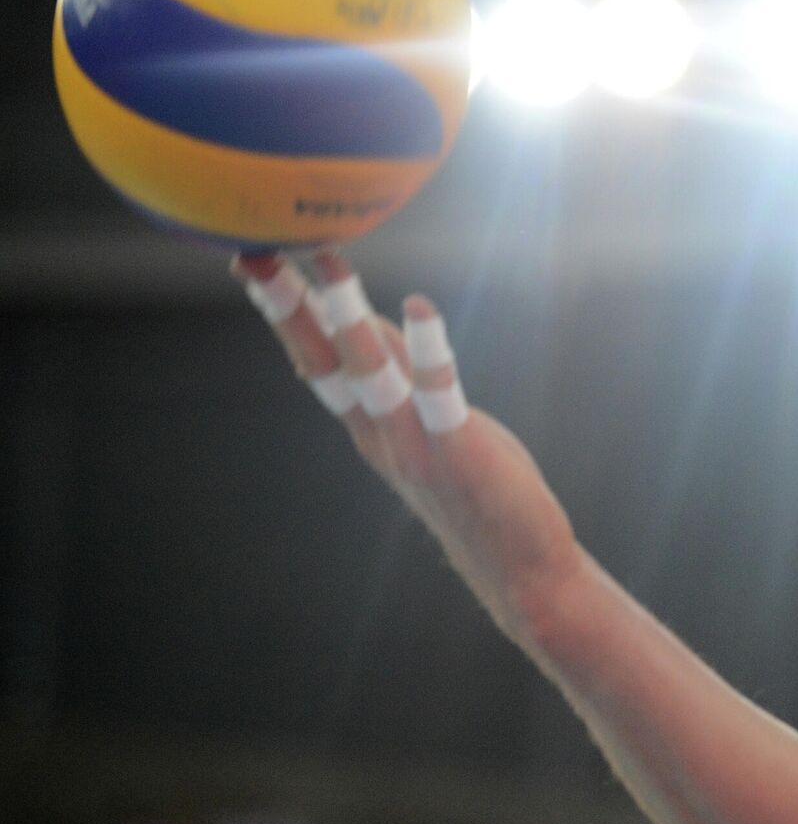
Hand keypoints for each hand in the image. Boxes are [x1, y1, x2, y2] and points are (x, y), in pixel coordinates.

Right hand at [231, 249, 581, 629]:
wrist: (519, 570)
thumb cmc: (476, 492)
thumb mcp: (427, 426)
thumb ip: (400, 379)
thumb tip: (372, 321)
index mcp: (369, 429)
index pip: (314, 362)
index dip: (284, 313)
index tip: (254, 261)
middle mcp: (380, 435)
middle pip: (322, 363)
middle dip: (288, 308)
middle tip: (254, 253)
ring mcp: (414, 443)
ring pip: (368, 373)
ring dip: (345, 318)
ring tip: (326, 263)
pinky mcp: (458, 447)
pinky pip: (437, 392)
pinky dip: (426, 349)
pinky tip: (419, 305)